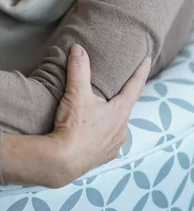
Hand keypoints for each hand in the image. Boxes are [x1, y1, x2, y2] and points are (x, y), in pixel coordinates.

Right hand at [45, 44, 150, 187]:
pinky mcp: (103, 156)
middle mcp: (122, 129)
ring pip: (115, 124)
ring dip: (108, 115)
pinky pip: (106, 139)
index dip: (141, 70)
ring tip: (98, 109)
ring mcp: (114, 145)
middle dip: (119, 96)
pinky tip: (91, 129)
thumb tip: (78, 49)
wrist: (62, 161)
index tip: (147, 59)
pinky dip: (101, 130)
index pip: (135, 86)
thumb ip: (79, 69)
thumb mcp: (76, 93)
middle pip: (123, 106)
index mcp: (120, 112)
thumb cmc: (73, 126)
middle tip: (114, 85)